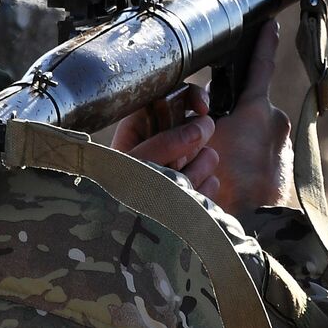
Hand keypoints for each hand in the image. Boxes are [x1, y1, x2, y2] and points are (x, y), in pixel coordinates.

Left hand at [110, 82, 222, 198]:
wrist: (124, 231)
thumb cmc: (114, 194)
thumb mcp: (132, 164)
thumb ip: (163, 143)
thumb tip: (199, 127)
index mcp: (142, 126)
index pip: (174, 96)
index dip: (192, 96)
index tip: (202, 109)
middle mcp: (164, 142)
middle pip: (199, 125)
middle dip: (193, 144)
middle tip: (175, 162)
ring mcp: (182, 166)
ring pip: (209, 155)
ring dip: (195, 171)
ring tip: (173, 185)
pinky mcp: (195, 188)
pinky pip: (213, 181)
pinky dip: (200, 191)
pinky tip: (182, 199)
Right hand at [207, 19, 291, 212]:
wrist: (250, 226)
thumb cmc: (220, 182)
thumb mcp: (198, 142)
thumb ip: (199, 119)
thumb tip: (197, 107)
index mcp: (256, 110)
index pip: (260, 66)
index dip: (263, 43)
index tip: (270, 25)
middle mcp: (277, 123)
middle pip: (251, 109)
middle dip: (236, 116)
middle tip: (215, 137)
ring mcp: (286, 147)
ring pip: (259, 135)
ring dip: (244, 142)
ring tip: (225, 165)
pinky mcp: (288, 169)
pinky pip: (266, 156)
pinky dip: (253, 162)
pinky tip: (236, 179)